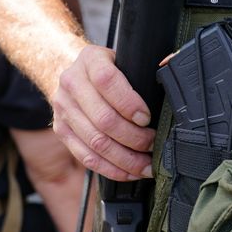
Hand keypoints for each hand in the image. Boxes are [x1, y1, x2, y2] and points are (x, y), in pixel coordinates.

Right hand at [51, 45, 155, 180]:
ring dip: (126, 159)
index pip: (107, 81)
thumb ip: (144, 67)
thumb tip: (170, 71)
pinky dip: (111, 169)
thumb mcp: (124, 59)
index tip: (147, 118)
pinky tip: (130, 172)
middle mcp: (71, 83)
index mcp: (90, 60)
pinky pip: (86, 157)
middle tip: (153, 144)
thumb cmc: (110, 70)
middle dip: (134, 137)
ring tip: (147, 165)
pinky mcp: (61, 131)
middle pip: (103, 119)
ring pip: (96, 142)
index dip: (130, 103)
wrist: (76, 75)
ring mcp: (63, 109)